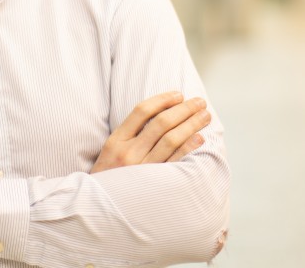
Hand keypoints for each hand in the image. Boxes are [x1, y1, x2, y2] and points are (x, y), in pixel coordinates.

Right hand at [91, 91, 210, 172]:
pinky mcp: (154, 184)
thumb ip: (130, 134)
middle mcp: (128, 153)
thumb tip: (161, 114)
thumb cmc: (109, 177)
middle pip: (161, 123)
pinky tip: (200, 138)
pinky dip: (189, 147)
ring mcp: (142, 169)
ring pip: (171, 140)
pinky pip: (175, 161)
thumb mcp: (109, 152)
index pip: (142, 111)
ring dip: (191, 124)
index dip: (162, 99)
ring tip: (205, 116)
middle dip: (184, 109)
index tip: (178, 94)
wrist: (99, 209)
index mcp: (116, 141)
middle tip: (199, 102)